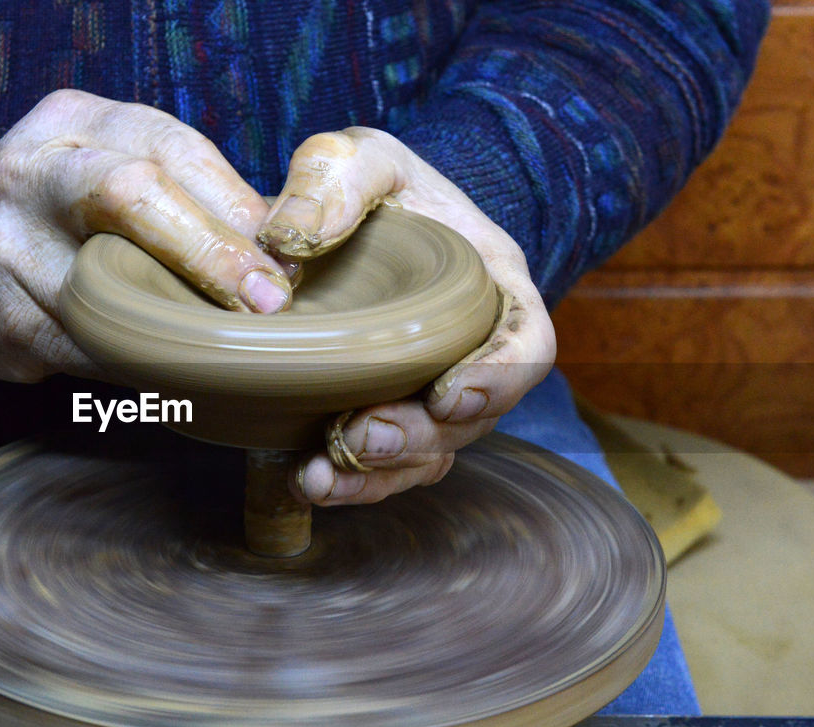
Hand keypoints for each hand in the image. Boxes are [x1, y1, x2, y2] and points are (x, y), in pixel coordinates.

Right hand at [0, 89, 293, 381]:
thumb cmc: (58, 203)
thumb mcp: (110, 162)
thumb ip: (187, 188)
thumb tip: (285, 247)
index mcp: (73, 123)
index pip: (169, 152)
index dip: (234, 208)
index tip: (285, 262)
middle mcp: (30, 174)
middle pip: (129, 196)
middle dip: (210, 252)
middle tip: (267, 302)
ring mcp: (4, 250)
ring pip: (109, 295)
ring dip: (181, 327)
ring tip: (231, 349)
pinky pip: (89, 354)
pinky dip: (139, 365)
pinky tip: (176, 371)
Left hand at [259, 128, 555, 505]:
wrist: (342, 215)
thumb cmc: (368, 183)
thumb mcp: (356, 158)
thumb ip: (331, 181)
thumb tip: (285, 242)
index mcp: (491, 284)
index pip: (528, 343)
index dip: (499, 378)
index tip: (448, 395)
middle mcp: (471, 348)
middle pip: (473, 417)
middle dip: (420, 437)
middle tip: (362, 434)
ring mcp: (428, 387)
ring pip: (428, 453)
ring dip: (379, 474)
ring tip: (321, 474)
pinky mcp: (382, 411)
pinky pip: (383, 466)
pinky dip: (348, 481)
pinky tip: (301, 480)